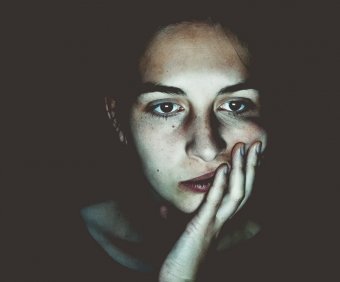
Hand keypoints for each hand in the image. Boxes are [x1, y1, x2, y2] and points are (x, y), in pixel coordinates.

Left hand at [159, 142, 261, 280]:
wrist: (177, 280)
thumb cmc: (177, 259)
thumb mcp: (175, 236)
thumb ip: (174, 220)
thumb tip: (163, 210)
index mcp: (218, 221)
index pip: (237, 193)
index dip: (245, 175)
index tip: (249, 155)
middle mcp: (222, 221)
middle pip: (243, 189)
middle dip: (251, 167)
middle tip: (257, 145)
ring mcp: (214, 224)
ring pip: (235, 193)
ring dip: (241, 170)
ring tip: (244, 149)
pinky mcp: (202, 227)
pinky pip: (213, 203)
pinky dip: (219, 185)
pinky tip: (223, 168)